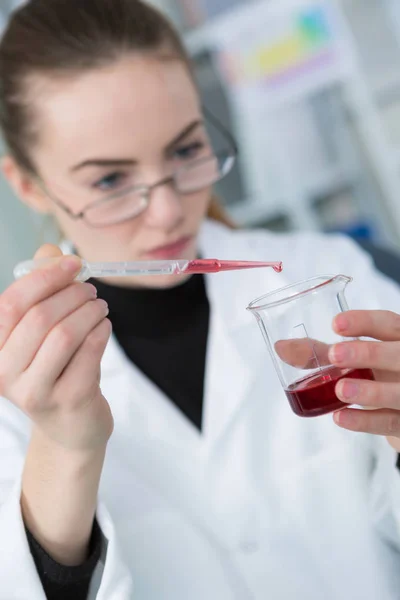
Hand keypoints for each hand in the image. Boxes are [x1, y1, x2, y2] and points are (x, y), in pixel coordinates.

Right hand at [0, 244, 112, 451]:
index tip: (73, 263)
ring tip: (100, 307)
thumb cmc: (56, 371)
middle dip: (72, 294)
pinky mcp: (69, 400)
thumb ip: (43, 291)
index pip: (11, 304)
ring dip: (89, 311)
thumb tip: (51, 253)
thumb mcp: (42, 334)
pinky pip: (90, 352)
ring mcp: (36, 391)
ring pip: (65, 334)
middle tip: (91, 290)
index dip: (44, 277)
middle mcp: (6, 374)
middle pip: (40, 317)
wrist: (70, 427)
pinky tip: (104, 327)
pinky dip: (101, 331)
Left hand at [329, 310, 399, 451]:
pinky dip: (365, 421)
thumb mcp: (354, 361)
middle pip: (398, 354)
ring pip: (398, 392)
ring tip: (340, 389)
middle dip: (368, 353)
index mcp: (397, 340)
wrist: (398, 414)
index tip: (335, 324)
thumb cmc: (375, 377)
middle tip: (334, 354)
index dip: (364, 322)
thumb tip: (281, 347)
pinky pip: (389, 422)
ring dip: (370, 391)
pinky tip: (341, 417)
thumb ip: (320, 353)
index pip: (388, 324)